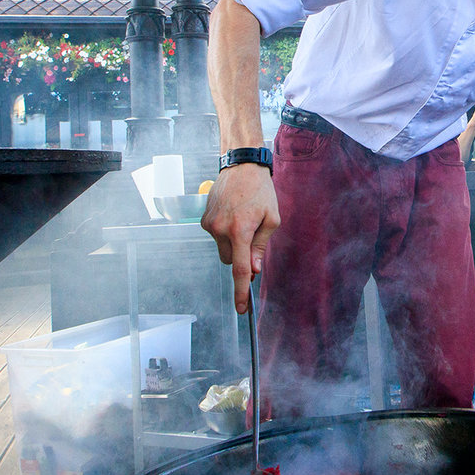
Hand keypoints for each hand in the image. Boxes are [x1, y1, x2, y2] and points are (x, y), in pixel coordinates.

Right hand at [200, 163, 280, 313]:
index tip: (241, 308)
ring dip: (233, 243)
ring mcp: (209, 225)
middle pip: (230, 260)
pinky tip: (233, 214)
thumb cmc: (260, 190)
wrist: (240, 165)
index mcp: (240, 231)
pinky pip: (216, 236)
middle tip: (253, 236)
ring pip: (223, 249)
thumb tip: (254, 269)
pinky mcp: (203, 219)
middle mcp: (220, 230)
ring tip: (243, 219)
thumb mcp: (271, 218)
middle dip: (241, 256)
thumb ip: (260, 246)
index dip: (241, 291)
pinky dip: (225, 232)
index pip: (240, 269)